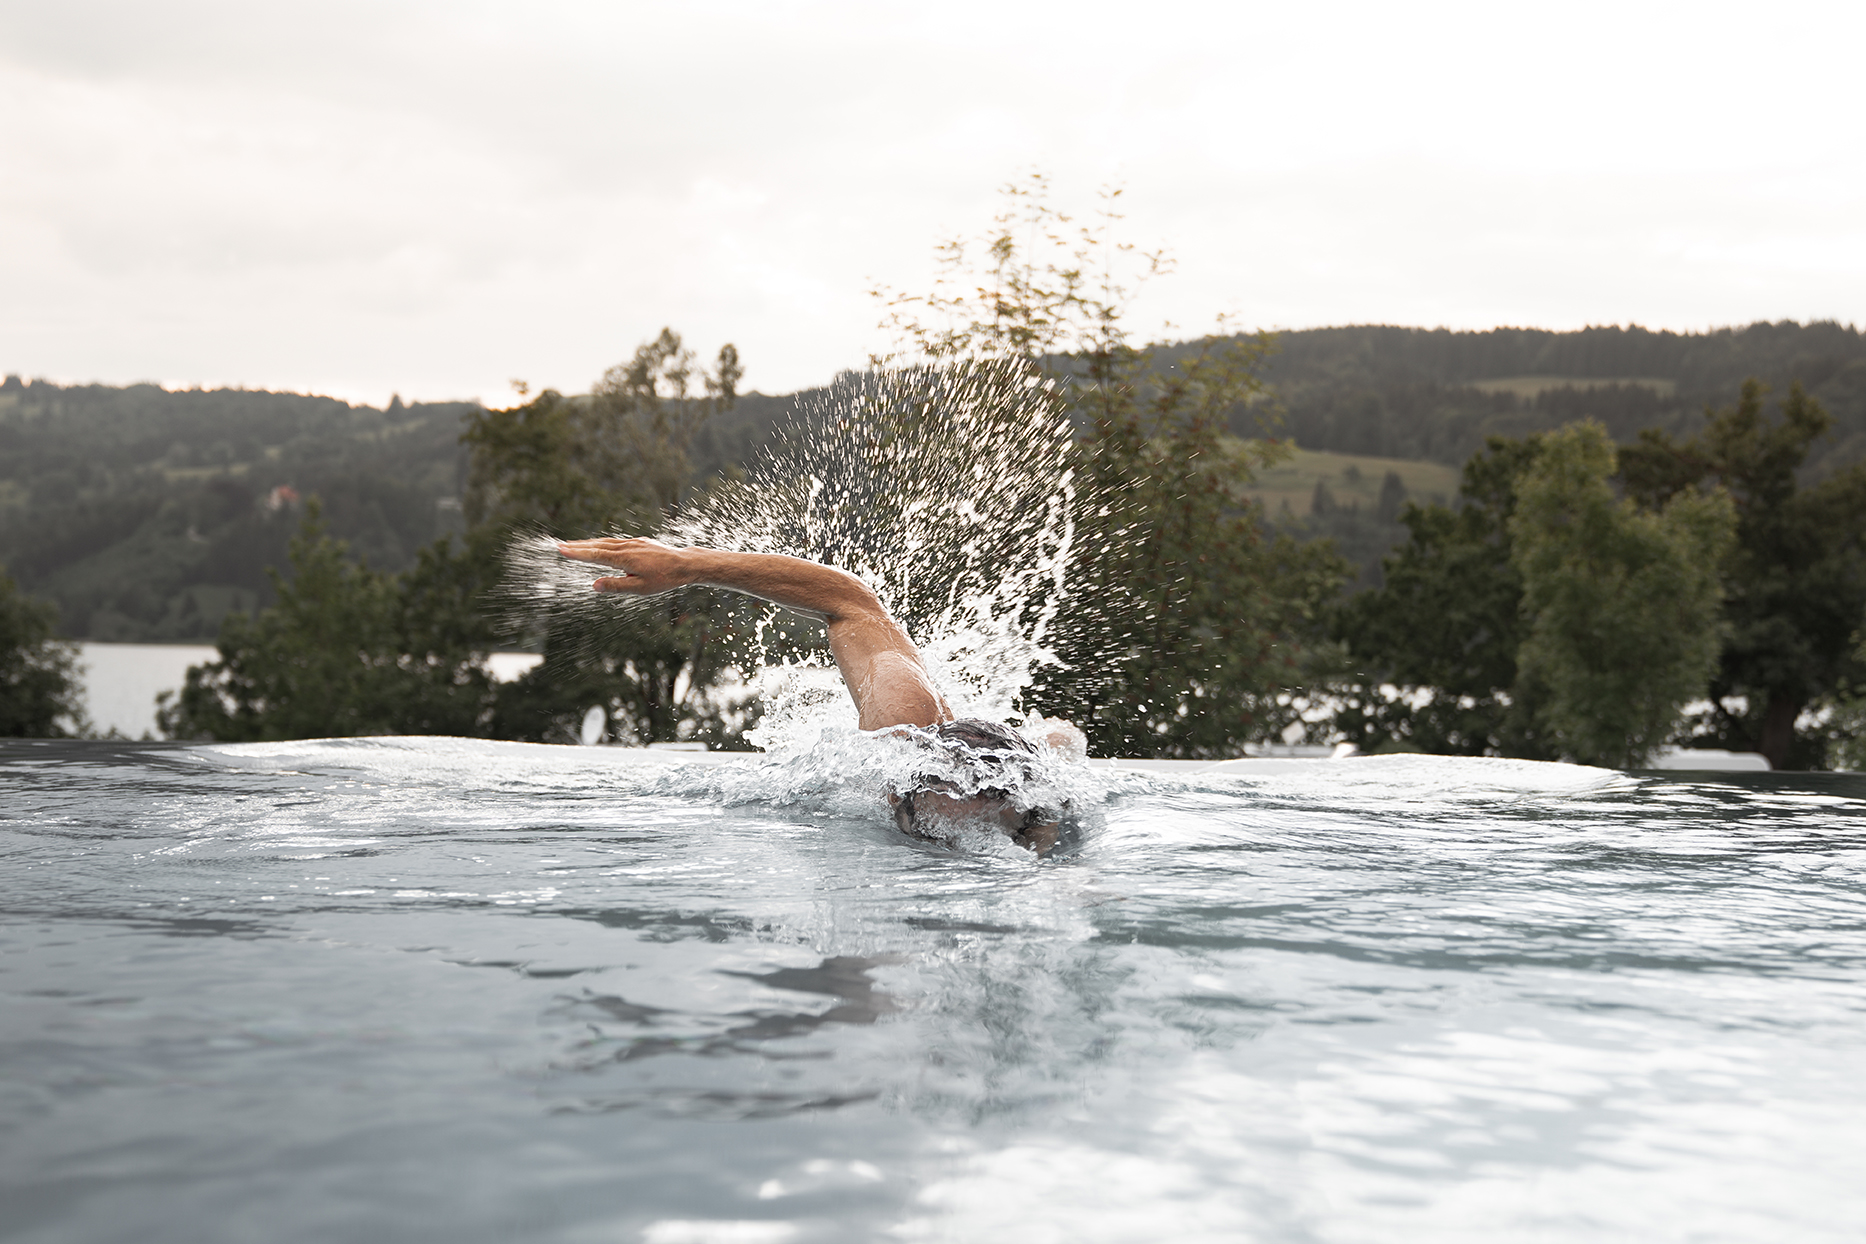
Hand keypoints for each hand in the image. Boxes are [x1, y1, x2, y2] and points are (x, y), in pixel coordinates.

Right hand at [555, 537, 691, 594]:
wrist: (685, 564)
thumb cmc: (664, 579)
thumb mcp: (641, 588)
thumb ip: (617, 586)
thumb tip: (595, 585)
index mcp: (626, 558)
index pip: (596, 555)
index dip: (578, 553)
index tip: (562, 550)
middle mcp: (628, 547)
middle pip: (597, 546)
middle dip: (578, 546)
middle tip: (559, 546)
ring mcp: (633, 542)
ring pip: (606, 542)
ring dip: (588, 543)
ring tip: (573, 546)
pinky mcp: (639, 542)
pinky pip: (615, 541)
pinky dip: (602, 543)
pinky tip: (597, 545)